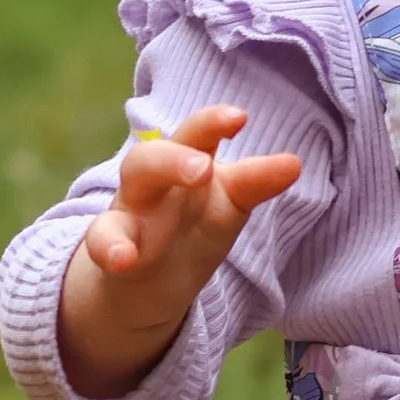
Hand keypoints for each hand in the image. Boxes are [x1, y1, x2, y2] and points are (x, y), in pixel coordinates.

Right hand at [57, 102, 301, 399]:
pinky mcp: (110, 244)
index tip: (240, 117)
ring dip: (160, 173)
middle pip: (158, 152)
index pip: (198, 135)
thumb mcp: (228, 203)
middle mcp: (156, 177)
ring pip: (136, 176)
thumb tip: (295, 162)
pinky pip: (103, 239)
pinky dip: (111, 248)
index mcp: (186, 162)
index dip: (214, 123)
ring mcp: (130, 208)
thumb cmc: (191, 228)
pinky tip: (123, 260)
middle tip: (204, 168)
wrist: (144, 282)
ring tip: (191, 178)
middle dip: (179, 155)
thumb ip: (254, 181)